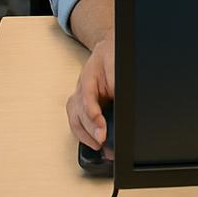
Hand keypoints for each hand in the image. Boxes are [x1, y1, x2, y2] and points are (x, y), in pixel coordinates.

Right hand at [66, 36, 114, 153]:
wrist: (106, 49)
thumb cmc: (110, 56)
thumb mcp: (117, 68)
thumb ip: (118, 86)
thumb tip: (122, 104)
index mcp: (89, 77)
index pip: (88, 98)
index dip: (94, 115)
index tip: (101, 129)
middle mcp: (81, 89)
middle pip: (80, 112)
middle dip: (91, 130)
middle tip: (102, 141)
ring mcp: (79, 97)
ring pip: (75, 119)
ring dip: (85, 135)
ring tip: (98, 147)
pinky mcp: (80, 106)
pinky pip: (76, 122)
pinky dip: (83, 135)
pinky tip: (92, 143)